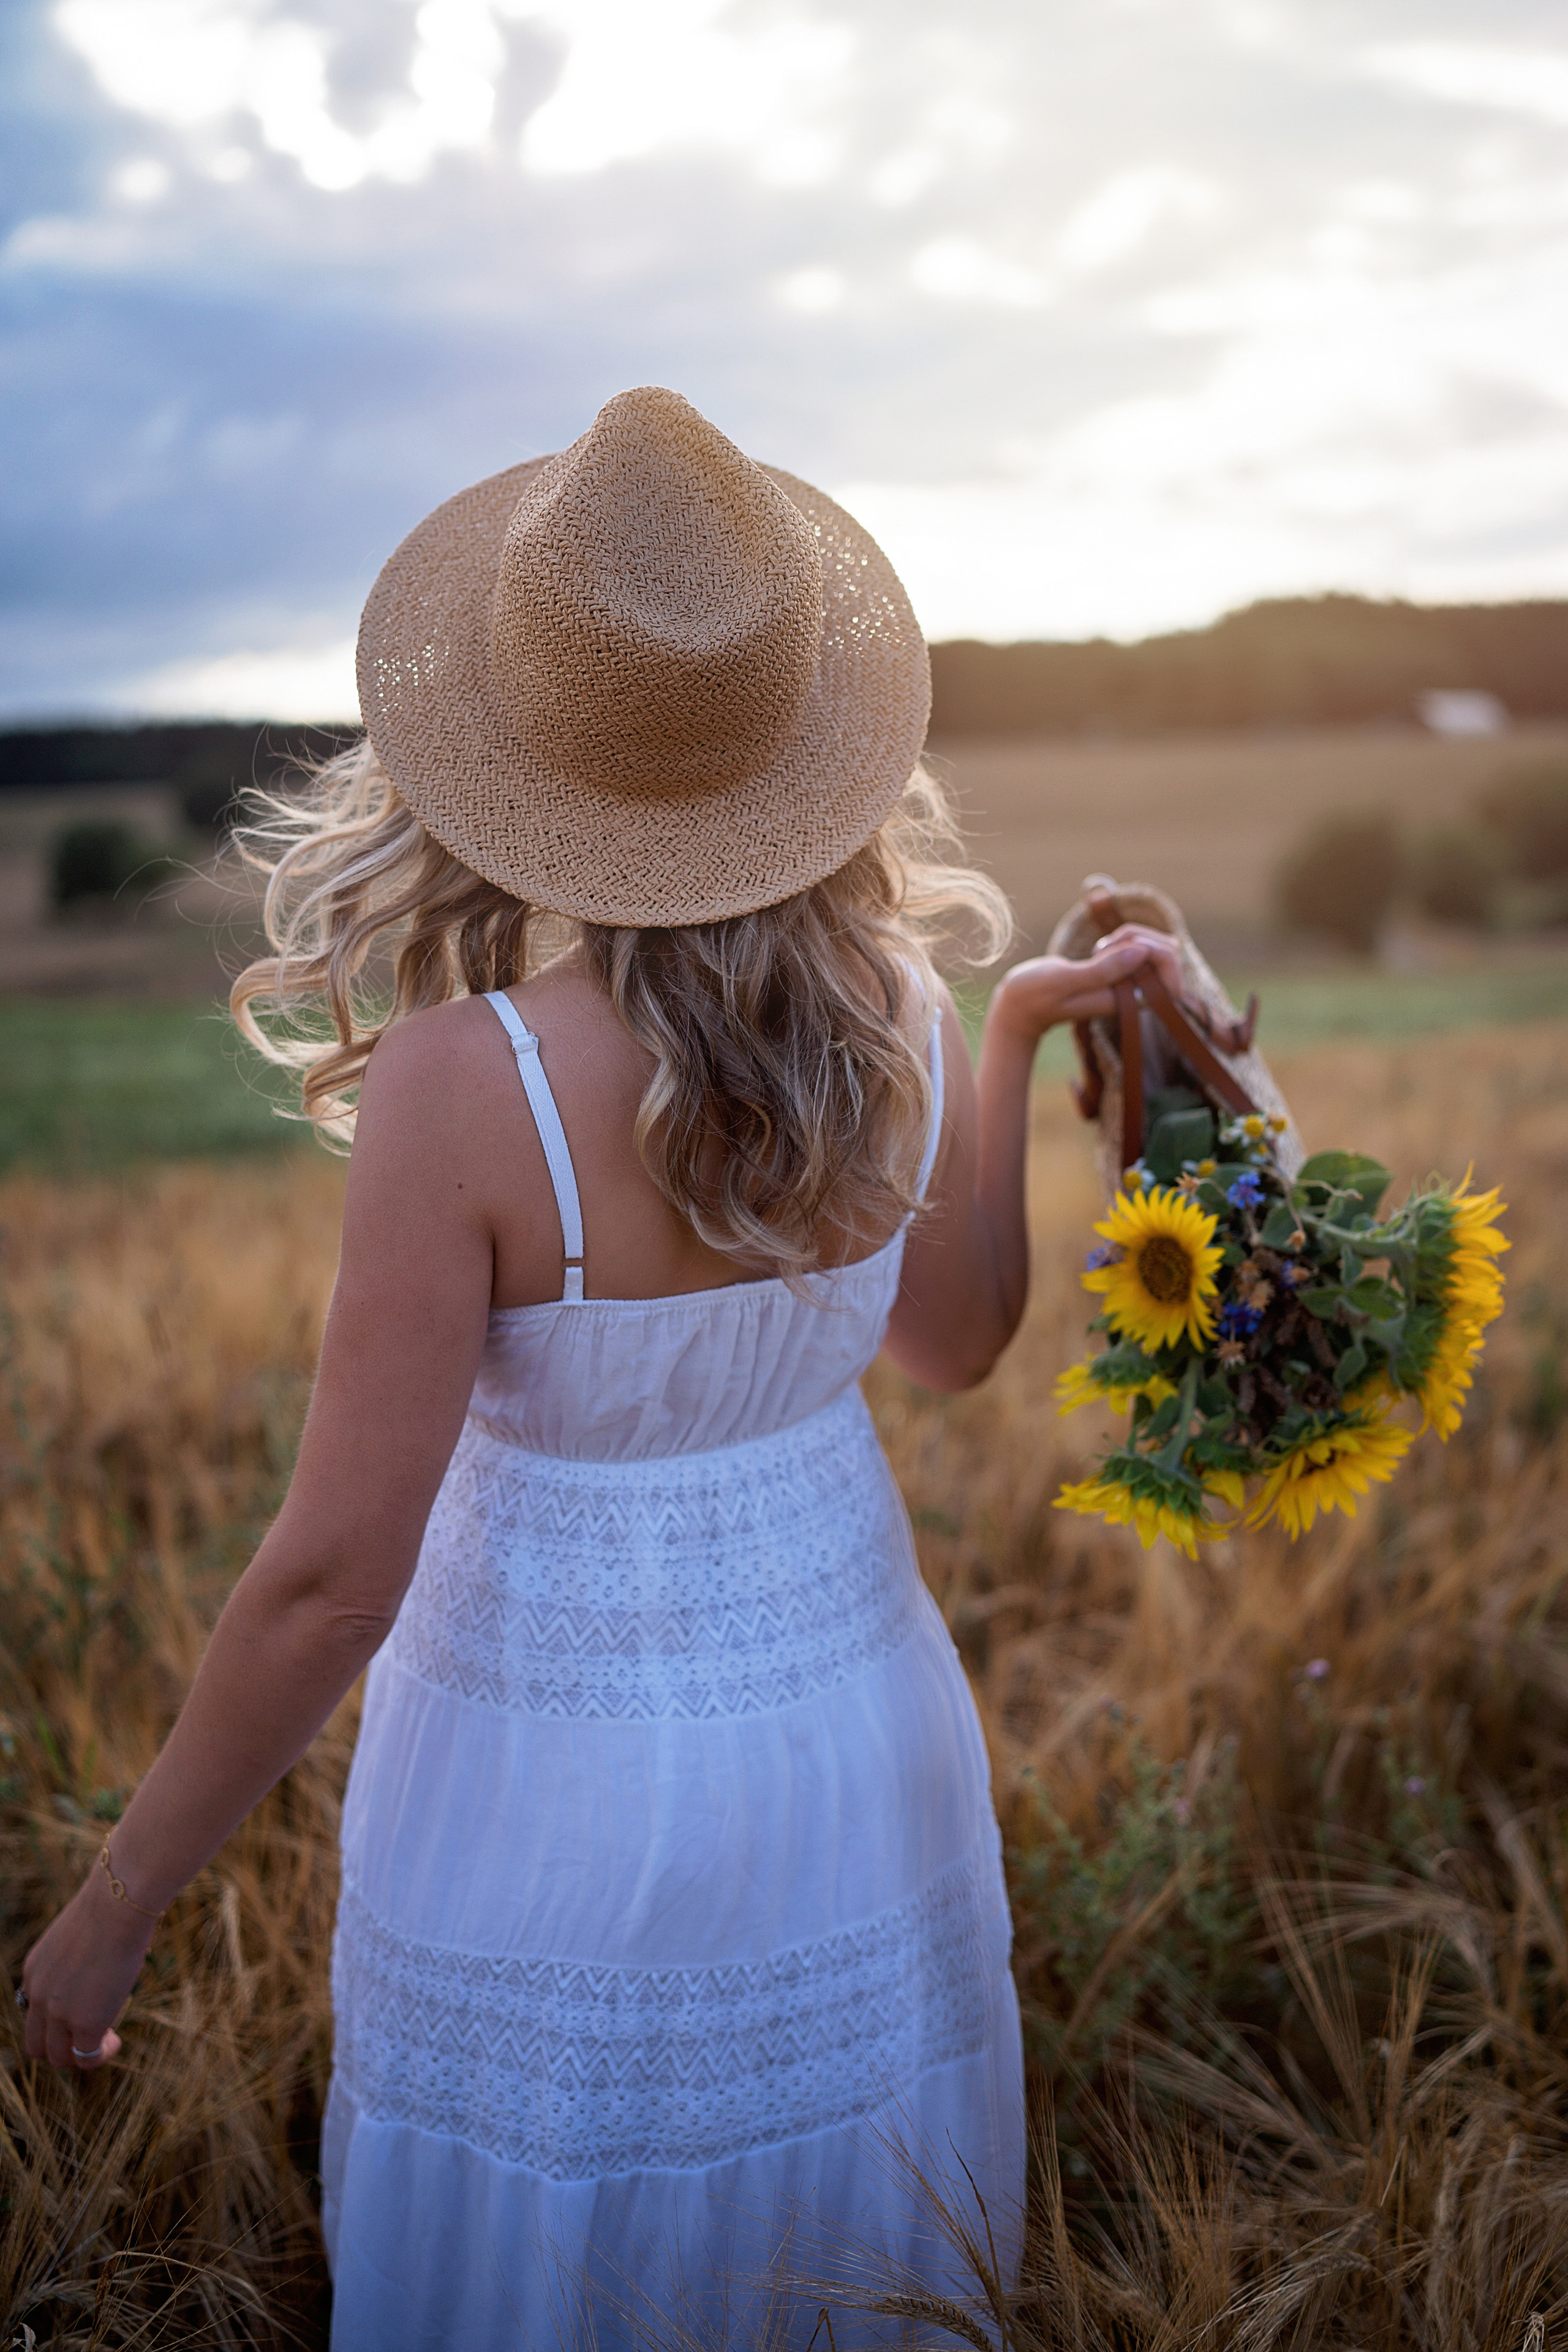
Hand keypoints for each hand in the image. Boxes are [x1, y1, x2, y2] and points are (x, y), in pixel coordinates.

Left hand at [19, 1859, 154, 2070]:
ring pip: (57, 2057)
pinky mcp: (86, 2023)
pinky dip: (99, 2055)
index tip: (83, 2010)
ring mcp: (59, 2012)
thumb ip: (77, 1956)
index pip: (33, 2012)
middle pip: (36, 2044)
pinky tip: (115, 2041)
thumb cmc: (110, 1907)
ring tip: (105, 2039)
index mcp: (33, 1971)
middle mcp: (38, 1995)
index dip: (56, 2019)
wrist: (119, 1903)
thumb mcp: (79, 1933)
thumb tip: (101, 1960)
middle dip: (61, 2046)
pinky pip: (86, 2057)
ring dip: (79, 2054)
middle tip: (90, 2033)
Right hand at [989, 924, 1185, 1043]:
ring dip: (1132, 937)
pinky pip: (1142, 949)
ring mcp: (1129, 985)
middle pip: (1170, 954)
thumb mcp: (1064, 979)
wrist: (1020, 1008)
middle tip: (1107, 944)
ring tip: (1102, 947)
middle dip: (1142, 937)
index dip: (1154, 948)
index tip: (1118, 946)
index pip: (1171, 971)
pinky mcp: (1121, 975)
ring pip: (1156, 948)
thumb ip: (1104, 969)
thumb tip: (1143, 952)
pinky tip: (1101, 948)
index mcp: (1127, 1001)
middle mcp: (1134, 995)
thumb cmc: (1035, 996)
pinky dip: (1125, 939)